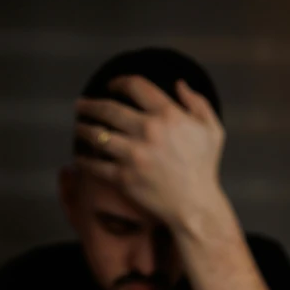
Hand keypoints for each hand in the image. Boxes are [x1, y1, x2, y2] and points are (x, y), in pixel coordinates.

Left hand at [74, 75, 225, 229]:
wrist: (195, 206)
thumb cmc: (204, 169)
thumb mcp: (211, 130)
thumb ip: (197, 102)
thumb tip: (179, 84)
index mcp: (168, 114)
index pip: (135, 86)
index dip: (118, 82)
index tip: (110, 86)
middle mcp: (148, 131)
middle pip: (109, 109)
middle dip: (91, 105)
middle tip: (81, 105)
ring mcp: (133, 155)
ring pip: (97, 136)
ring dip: (83, 130)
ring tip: (78, 127)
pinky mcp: (124, 177)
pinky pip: (96, 165)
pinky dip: (84, 160)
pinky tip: (79, 157)